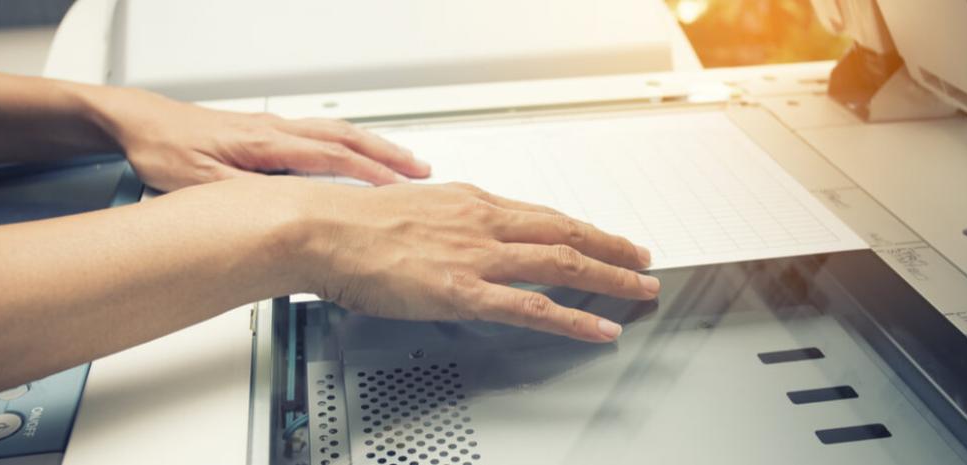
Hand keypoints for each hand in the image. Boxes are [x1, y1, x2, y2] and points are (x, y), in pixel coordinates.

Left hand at [91, 89, 429, 190]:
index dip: (370, 174)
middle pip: (346, 138)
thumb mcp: (196, 183)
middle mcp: (275, 131)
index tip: (400, 188)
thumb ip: (240, 197)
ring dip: (373, 147)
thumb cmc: (162, 147)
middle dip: (387, 156)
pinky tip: (356, 154)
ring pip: (336, 132)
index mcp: (265, 143)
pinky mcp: (265, 132)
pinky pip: (321, 134)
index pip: (332, 157)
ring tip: (402, 162)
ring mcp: (273, 128)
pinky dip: (350, 144)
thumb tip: (279, 212)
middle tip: (420, 171)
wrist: (140, 121)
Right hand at [292, 180, 659, 341]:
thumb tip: (450, 229)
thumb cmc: (352, 220)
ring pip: (562, 262)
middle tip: (642, 259)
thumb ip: (442, 220)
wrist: (324, 228)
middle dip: (611, 246)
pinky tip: (600, 328)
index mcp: (469, 202)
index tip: (602, 235)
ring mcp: (478, 257)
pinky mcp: (466, 291)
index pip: (540, 213)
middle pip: (565, 230)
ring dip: (610, 276)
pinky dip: (575, 318)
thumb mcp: (409, 206)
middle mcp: (483, 223)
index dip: (579, 227)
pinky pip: (534, 307)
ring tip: (640, 288)